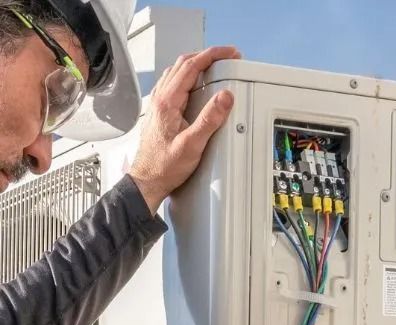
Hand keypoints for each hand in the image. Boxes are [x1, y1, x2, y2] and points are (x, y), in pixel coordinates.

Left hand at [127, 45, 241, 213]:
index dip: (211, 56)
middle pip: (182, 64)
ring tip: (212, 65)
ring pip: (176, 72)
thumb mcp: (193, 145)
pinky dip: (186, 77)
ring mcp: (158, 104)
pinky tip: (194, 84)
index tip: (227, 53)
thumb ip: (210, 119)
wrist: (147, 179)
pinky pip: (173, 84)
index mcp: (167, 102)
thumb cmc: (165, 166)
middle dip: (205, 56)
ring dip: (195, 64)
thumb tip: (224, 98)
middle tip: (224, 56)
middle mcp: (160, 99)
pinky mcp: (160, 112)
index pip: (190, 67)